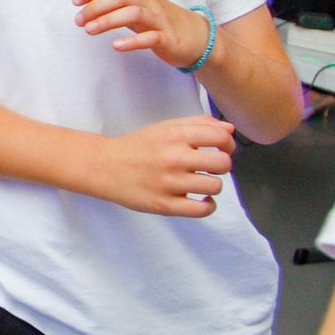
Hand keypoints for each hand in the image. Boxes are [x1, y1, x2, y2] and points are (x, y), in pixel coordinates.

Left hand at [74, 0, 208, 66]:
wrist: (197, 37)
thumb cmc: (158, 19)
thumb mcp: (133, 5)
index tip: (76, 0)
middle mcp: (148, 2)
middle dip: (96, 6)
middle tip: (79, 21)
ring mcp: (159, 20)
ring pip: (133, 13)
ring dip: (108, 20)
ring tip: (90, 30)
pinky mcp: (168, 39)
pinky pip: (151, 38)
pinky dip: (132, 42)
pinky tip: (116, 46)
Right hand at [89, 116, 236, 216]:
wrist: (104, 167)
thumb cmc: (138, 146)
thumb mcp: (165, 127)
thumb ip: (198, 124)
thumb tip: (229, 130)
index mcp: (175, 136)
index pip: (220, 138)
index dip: (228, 144)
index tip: (222, 149)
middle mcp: (173, 158)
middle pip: (223, 164)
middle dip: (222, 165)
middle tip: (210, 167)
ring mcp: (169, 184)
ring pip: (215, 187)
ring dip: (213, 185)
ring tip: (201, 183)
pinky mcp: (164, 205)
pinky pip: (201, 210)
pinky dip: (208, 206)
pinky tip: (201, 200)